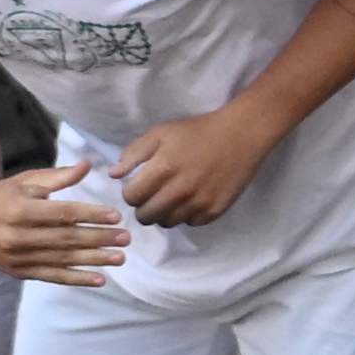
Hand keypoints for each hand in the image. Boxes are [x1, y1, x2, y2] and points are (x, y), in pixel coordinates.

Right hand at [0, 163, 135, 284]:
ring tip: (119, 259)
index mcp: (21, 209)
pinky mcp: (18, 271)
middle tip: (126, 239)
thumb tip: (87, 165)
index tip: (115, 216)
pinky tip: (99, 279)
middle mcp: (19, 235)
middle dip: (99, 239)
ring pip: (62, 260)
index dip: (90, 215)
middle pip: (66, 239)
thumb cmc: (0, 195)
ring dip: (93, 261)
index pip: (63, 214)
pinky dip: (76, 279)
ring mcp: (18, 257)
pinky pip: (52, 276)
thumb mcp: (25, 180)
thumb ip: (57, 177)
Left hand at [109, 106, 272, 227]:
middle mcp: (179, 190)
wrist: (240, 135)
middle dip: (144, 207)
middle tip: (153, 195)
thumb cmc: (197, 131)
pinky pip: (190, 223)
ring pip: (167, 223)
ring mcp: (198, 203)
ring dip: (164, 213)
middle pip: (146, 217)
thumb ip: (134, 153)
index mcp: (163, 169)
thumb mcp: (161, 133)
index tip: (138, 186)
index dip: (130, 192)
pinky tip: (192, 198)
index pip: (131, 197)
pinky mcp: (214, 211)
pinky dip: (186, 214)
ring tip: (172, 197)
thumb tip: (114, 174)